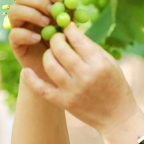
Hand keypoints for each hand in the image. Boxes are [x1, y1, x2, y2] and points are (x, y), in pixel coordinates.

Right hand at [8, 0, 62, 82]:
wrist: (57, 68)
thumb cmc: (64, 44)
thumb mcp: (68, 27)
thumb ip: (69, 14)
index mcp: (38, 6)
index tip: (61, 0)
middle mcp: (25, 14)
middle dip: (38, 1)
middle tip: (52, 12)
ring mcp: (18, 28)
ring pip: (14, 11)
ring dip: (31, 14)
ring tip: (46, 24)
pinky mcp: (15, 44)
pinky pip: (14, 34)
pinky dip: (26, 34)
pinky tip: (38, 38)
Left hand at [20, 22, 138, 135]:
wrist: (117, 116)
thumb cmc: (115, 85)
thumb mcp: (109, 62)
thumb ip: (91, 47)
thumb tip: (73, 31)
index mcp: (98, 64)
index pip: (77, 39)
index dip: (69, 29)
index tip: (67, 27)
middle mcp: (85, 76)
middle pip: (60, 49)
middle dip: (56, 39)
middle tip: (57, 38)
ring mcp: (73, 90)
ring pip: (50, 65)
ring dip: (48, 55)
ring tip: (52, 53)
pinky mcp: (64, 102)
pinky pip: (42, 90)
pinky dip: (31, 80)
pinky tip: (26, 71)